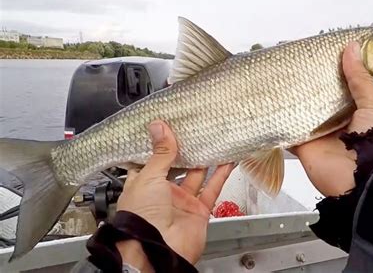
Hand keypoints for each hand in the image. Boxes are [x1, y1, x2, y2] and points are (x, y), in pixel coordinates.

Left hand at [116, 121, 233, 268]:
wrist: (157, 249)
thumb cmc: (141, 216)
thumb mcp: (148, 177)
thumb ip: (160, 153)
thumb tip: (160, 127)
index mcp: (143, 184)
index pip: (152, 160)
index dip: (160, 145)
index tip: (170, 127)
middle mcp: (162, 192)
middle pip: (177, 166)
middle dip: (186, 150)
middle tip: (195, 130)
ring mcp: (181, 202)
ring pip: (197, 175)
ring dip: (206, 160)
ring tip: (215, 139)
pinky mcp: (199, 210)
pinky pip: (212, 189)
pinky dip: (221, 175)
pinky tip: (228, 160)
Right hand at [292, 42, 372, 196]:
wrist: (364, 179)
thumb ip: (359, 78)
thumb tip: (350, 47)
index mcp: (353, 109)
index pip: (338, 86)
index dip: (329, 71)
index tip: (318, 53)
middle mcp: (333, 120)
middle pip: (316, 98)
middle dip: (306, 83)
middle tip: (293, 61)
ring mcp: (316, 133)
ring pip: (300, 111)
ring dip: (290, 99)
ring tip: (277, 75)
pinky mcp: (301, 145)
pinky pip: (286, 130)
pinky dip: (277, 120)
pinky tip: (268, 102)